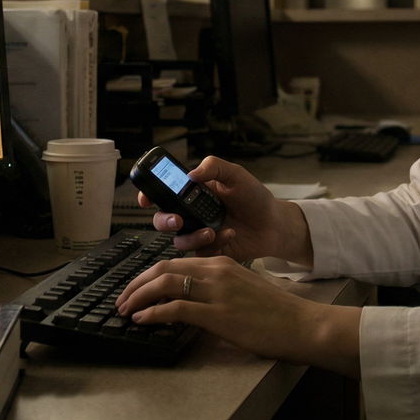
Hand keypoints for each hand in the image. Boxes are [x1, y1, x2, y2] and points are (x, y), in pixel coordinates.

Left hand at [115, 256, 358, 377]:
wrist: (302, 324)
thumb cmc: (278, 313)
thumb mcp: (244, 290)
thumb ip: (218, 290)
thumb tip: (192, 303)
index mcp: (221, 263)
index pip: (175, 262)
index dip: (149, 275)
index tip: (135, 289)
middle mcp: (215, 271)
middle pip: (163, 269)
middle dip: (136, 284)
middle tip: (121, 299)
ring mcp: (215, 291)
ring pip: (163, 284)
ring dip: (137, 297)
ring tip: (124, 310)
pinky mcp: (216, 314)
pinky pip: (174, 308)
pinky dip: (152, 313)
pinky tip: (141, 321)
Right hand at [139, 156, 311, 263]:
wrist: (274, 223)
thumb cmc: (255, 197)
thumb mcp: (236, 174)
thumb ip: (214, 166)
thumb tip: (190, 174)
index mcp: (193, 193)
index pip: (162, 193)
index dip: (148, 195)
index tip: (145, 199)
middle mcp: (192, 213)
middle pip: (162, 219)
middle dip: (164, 221)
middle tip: (177, 220)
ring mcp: (199, 233)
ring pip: (178, 240)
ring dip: (191, 236)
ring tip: (211, 231)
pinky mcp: (209, 251)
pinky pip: (199, 253)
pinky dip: (212, 245)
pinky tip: (229, 234)